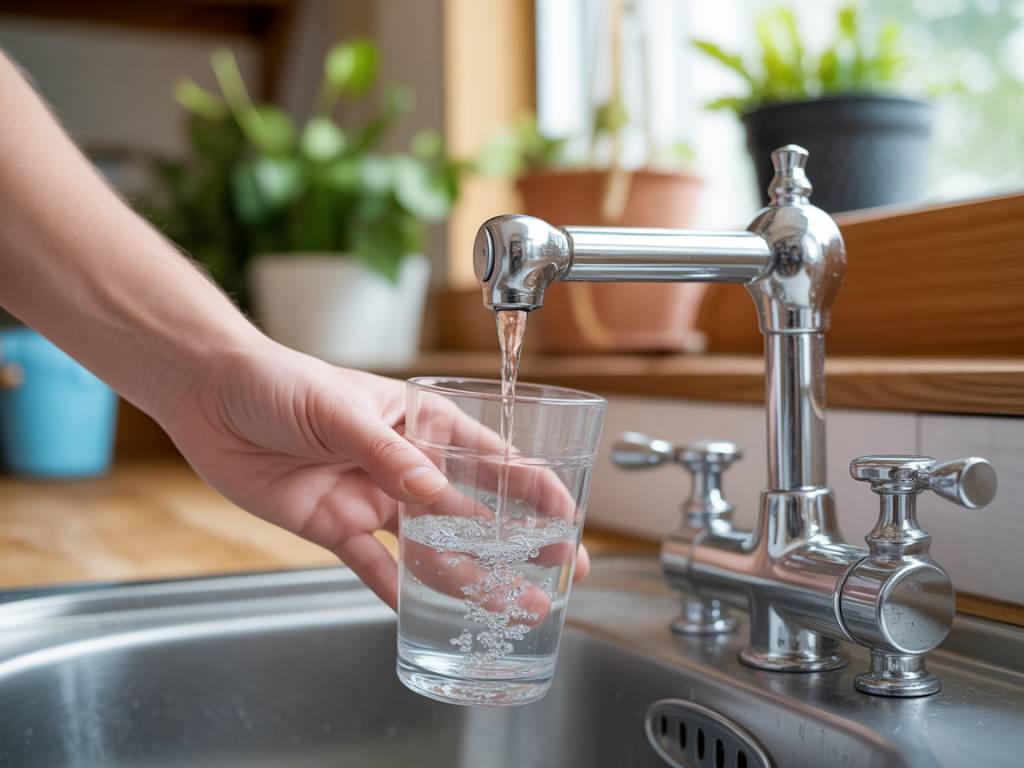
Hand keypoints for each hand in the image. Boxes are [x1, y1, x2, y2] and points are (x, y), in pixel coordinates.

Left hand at [162, 339, 589, 608]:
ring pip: (434, 548)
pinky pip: (374, 568)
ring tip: (514, 605)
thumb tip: (437, 496)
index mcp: (419, 424)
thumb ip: (390, 456)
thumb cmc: (280, 382)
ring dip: (472, 577)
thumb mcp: (341, 411)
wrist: (210, 398)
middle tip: (561, 569)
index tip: (569, 510)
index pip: (490, 457)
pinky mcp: (336, 528)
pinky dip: (398, 592)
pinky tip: (428, 617)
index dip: (533, 485)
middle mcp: (405, 466)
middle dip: (520, 541)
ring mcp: (374, 499)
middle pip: (474, 511)